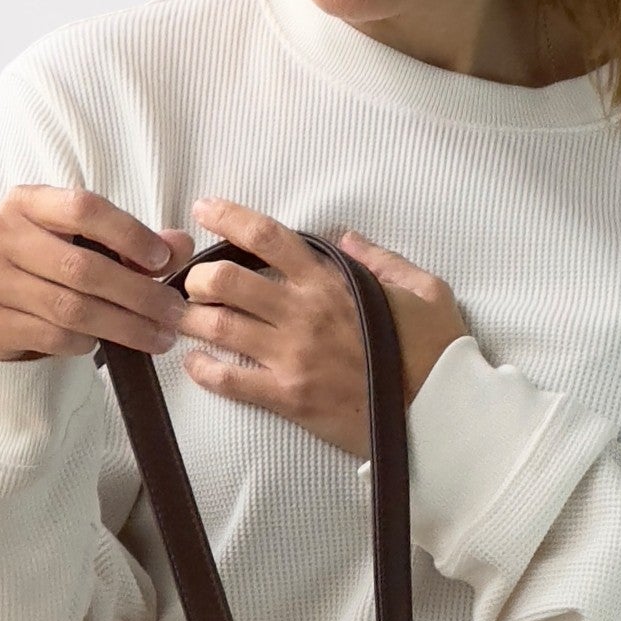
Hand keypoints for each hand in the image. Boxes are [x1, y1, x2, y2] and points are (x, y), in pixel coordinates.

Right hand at [0, 184, 197, 360]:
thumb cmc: (44, 272)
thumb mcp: (82, 245)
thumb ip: (130, 244)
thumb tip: (180, 245)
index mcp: (24, 202)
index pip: (83, 208)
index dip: (128, 234)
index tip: (163, 260)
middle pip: (82, 267)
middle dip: (138, 293)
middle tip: (173, 312)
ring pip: (71, 308)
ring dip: (124, 326)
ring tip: (158, 337)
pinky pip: (53, 336)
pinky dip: (87, 343)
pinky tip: (106, 345)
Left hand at [176, 197, 470, 459]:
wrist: (439, 412)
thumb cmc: (434, 351)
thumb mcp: (423, 288)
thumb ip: (380, 259)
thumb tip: (344, 237)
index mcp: (333, 281)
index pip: (267, 237)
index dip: (228, 217)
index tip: (204, 209)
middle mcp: (305, 313)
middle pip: (227, 279)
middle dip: (198, 276)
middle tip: (190, 283)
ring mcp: (294, 357)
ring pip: (221, 327)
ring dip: (192, 319)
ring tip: (181, 318)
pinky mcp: (290, 398)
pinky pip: (232, 382)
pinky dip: (205, 370)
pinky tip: (194, 363)